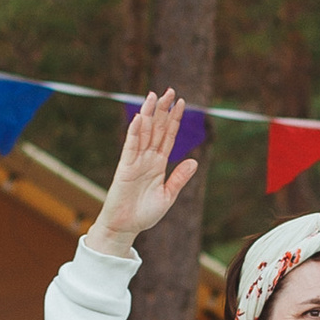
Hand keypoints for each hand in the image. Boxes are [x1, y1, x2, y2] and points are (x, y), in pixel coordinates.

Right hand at [88, 89, 200, 253]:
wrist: (125, 227)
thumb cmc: (144, 214)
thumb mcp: (168, 196)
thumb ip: (179, 178)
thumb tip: (194, 161)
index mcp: (158, 164)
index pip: (168, 136)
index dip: (175, 120)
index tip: (181, 103)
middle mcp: (147, 159)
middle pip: (157, 129)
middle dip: (163, 110)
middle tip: (170, 91)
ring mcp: (135, 161)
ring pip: (144, 133)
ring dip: (149, 114)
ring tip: (154, 96)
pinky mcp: (124, 168)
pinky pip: (130, 147)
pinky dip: (135, 132)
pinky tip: (140, 118)